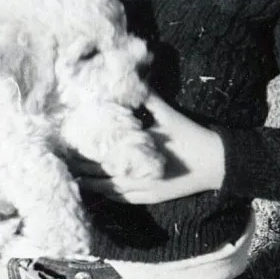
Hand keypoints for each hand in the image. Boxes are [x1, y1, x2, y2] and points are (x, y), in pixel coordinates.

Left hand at [74, 92, 224, 203]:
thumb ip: (147, 98)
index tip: (67, 144)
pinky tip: (98, 190)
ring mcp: (145, 189)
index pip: (104, 154)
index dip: (84, 151)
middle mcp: (138, 175)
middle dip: (82, 167)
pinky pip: (124, 199)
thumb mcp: (169, 115)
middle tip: (62, 160)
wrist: (217, 164)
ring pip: (110, 189)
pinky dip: (109, 194)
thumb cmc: (191, 137)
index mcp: (139, 153)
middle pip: (101, 174)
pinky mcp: (152, 197)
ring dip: (91, 183)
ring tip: (73, 176)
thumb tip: (130, 79)